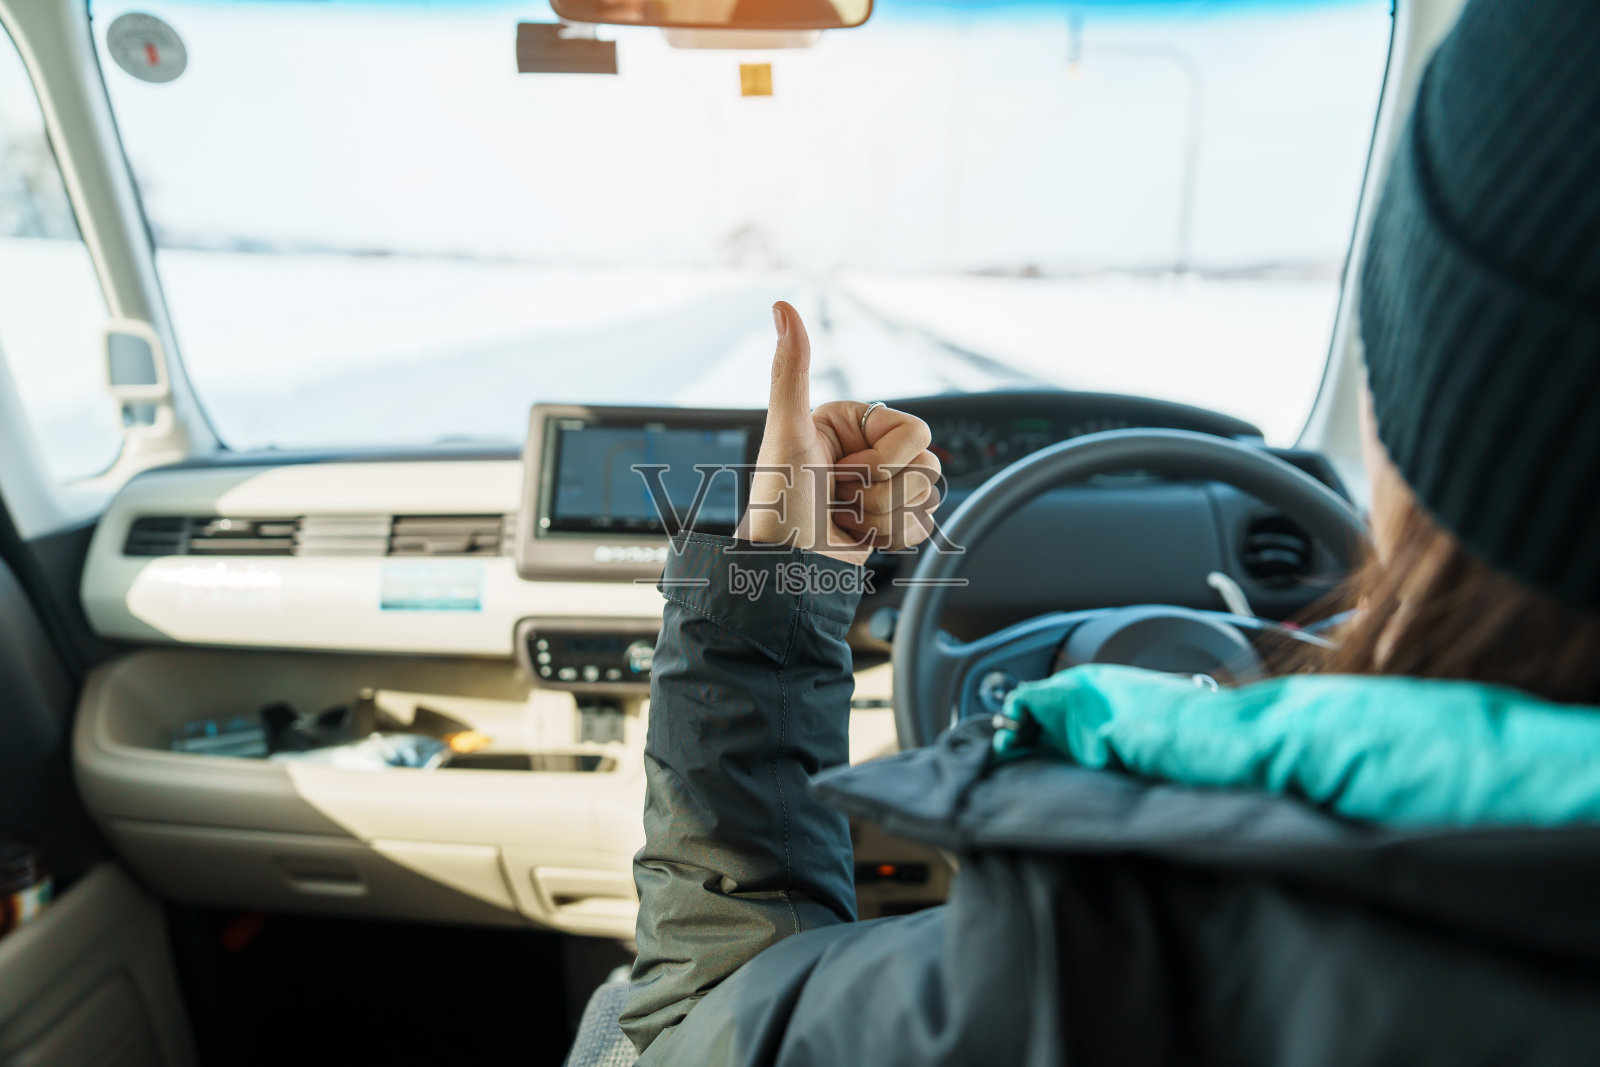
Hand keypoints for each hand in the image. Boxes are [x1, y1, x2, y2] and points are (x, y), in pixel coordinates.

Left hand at [737, 301, 942, 565]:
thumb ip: (791, 370)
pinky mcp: (891, 520)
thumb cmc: (780, 505)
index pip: (915, 432)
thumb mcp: (786, 433)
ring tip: (845, 517)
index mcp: (850, 423)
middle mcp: (868, 450)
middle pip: (929, 464)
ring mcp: (882, 486)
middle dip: (882, 493)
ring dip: (884, 517)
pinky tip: (859, 535)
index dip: (885, 462)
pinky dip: (892, 537)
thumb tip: (782, 305)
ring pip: (928, 497)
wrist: (785, 570)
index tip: (843, 473)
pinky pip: (925, 524)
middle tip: (840, 499)